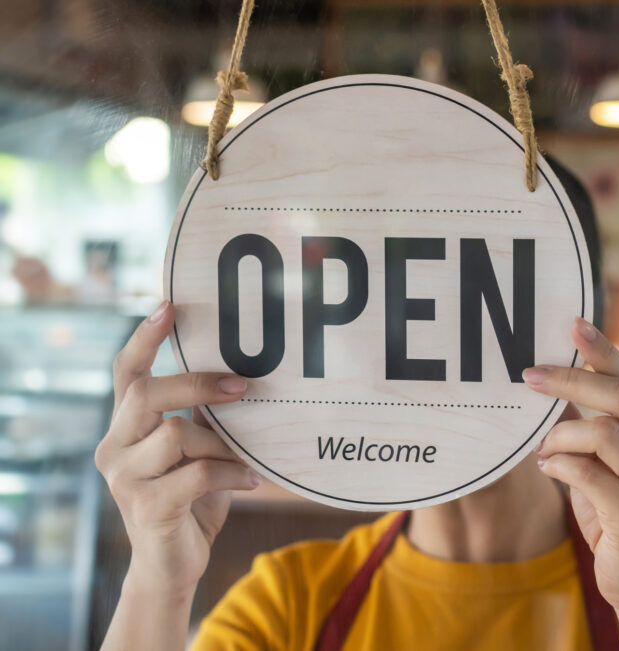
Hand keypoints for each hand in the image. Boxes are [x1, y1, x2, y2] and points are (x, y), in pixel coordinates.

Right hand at [94, 301, 258, 595]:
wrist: (173, 565)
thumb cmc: (190, 498)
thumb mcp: (195, 450)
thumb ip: (200, 416)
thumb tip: (239, 373)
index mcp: (125, 427)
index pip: (127, 373)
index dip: (145, 338)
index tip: (169, 305)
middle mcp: (114, 447)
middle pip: (148, 394)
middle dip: (197, 383)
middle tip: (242, 384)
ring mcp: (124, 479)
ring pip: (177, 435)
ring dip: (222, 444)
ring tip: (248, 458)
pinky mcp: (146, 508)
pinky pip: (196, 474)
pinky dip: (230, 473)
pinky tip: (251, 480)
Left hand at [525, 318, 618, 615]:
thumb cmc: (617, 516)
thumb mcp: (606, 464)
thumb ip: (591, 425)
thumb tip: (554, 381)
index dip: (603, 350)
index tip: (573, 324)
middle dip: (569, 379)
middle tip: (529, 376)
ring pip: (603, 431)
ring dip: (560, 436)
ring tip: (545, 451)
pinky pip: (588, 472)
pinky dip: (559, 465)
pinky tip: (550, 470)